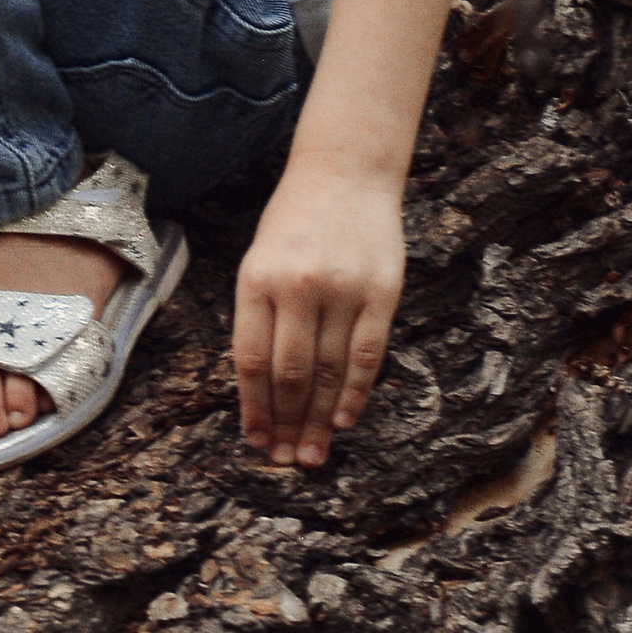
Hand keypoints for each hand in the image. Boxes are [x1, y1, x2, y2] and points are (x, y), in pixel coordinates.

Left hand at [232, 152, 405, 468]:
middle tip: (286, 459)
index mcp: (257, 278)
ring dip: (319, 421)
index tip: (255, 441)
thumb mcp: (259, 261)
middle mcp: (297, 285)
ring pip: (329, 373)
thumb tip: (261, 392)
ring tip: (313, 453)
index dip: (253, 409)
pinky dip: (354, 394)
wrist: (344, 172)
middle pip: (290, 375)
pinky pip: (367, 356)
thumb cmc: (294, 224)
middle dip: (286, 424)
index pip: (250, 361)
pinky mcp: (381, 291)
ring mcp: (342, 288)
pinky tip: (345, 421)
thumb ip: (260, 318)